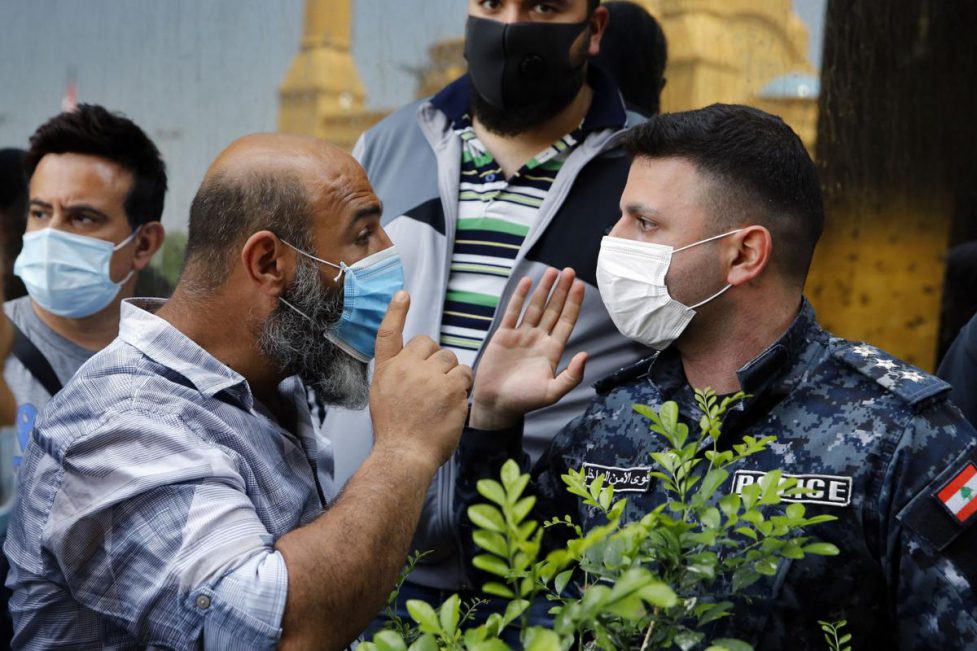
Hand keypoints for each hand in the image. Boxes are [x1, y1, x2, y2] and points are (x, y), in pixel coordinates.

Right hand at [370, 291, 472, 469]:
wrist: (404, 455)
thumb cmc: (396, 430)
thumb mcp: (384, 395)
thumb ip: (399, 373)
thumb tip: (414, 360)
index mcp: (387, 369)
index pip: (388, 333)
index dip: (396, 312)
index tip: (403, 295)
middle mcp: (406, 367)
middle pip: (430, 346)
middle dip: (436, 361)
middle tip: (432, 387)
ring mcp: (429, 376)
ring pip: (451, 359)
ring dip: (452, 375)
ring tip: (443, 399)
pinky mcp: (450, 387)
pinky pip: (466, 374)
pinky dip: (464, 387)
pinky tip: (454, 404)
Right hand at [470, 268, 586, 429]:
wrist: (497, 405)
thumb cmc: (525, 401)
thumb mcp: (552, 392)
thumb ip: (571, 376)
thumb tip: (585, 355)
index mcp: (553, 350)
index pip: (566, 321)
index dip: (574, 303)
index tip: (581, 285)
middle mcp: (539, 339)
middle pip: (553, 309)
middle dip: (562, 291)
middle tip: (570, 271)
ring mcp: (521, 335)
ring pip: (535, 307)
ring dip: (544, 289)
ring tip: (552, 272)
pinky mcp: (503, 335)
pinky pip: (513, 312)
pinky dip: (519, 297)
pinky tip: (527, 282)